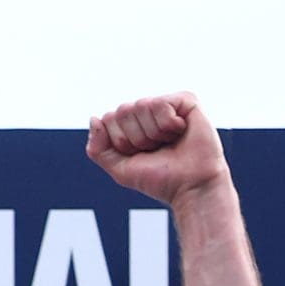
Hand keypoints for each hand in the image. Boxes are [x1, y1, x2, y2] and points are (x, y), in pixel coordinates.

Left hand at [86, 93, 227, 208]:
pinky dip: (167, 124)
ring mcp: (166, 105)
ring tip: (168, 142)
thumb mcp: (119, 168)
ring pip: (140, 106)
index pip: (107, 119)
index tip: (138, 154)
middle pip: (121, 111)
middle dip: (135, 138)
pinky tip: (180, 131)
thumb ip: (98, 148)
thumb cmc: (158, 178)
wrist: (190, 185)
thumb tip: (94, 118)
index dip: (120, 142)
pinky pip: (160, 104)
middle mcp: (147, 113)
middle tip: (155, 149)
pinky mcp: (186, 100)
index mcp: (130, 125)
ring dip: (152, 133)